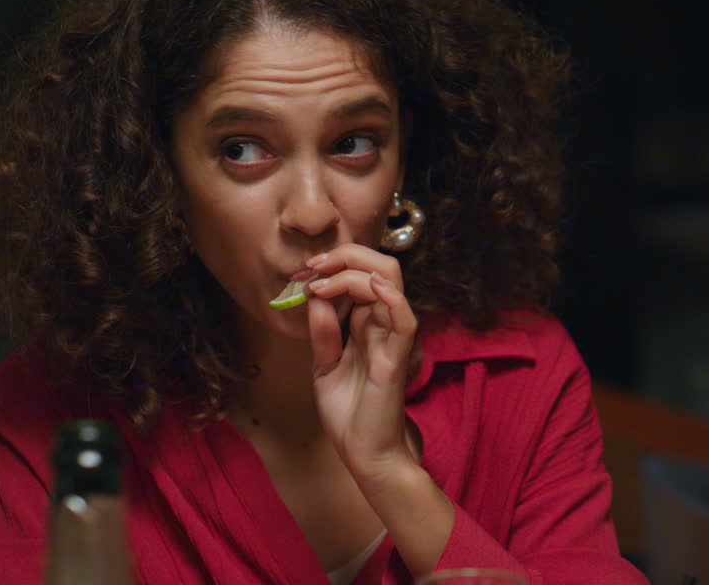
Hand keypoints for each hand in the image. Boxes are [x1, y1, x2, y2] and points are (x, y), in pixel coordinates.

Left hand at [304, 244, 419, 478]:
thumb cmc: (349, 413)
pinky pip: (404, 319)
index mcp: (367, 324)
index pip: (362, 274)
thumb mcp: (324, 366)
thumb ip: (323, 333)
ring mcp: (391, 338)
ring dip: (353, 271)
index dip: (335, 263)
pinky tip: (369, 286)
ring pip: (390, 282)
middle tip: (313, 267)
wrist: (364, 454)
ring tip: (321, 282)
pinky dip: (390, 297)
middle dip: (346, 255)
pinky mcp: (396, 358)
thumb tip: (315, 297)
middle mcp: (382, 324)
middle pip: (381, 266)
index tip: (304, 272)